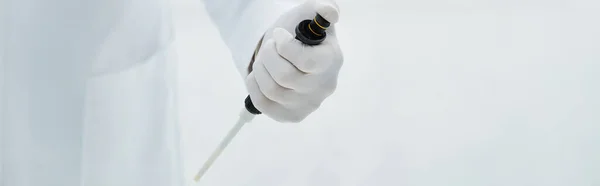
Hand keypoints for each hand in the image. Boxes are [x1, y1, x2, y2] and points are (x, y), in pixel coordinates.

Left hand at [245, 0, 342, 122]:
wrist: (292, 55)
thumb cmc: (301, 33)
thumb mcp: (310, 14)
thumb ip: (323, 8)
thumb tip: (330, 12)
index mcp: (331, 61)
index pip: (305, 61)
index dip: (284, 46)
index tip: (278, 34)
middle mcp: (324, 87)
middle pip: (284, 76)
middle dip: (268, 55)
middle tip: (269, 46)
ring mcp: (309, 105)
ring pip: (272, 90)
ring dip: (260, 69)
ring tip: (263, 59)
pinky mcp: (292, 116)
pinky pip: (264, 105)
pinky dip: (254, 86)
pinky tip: (258, 75)